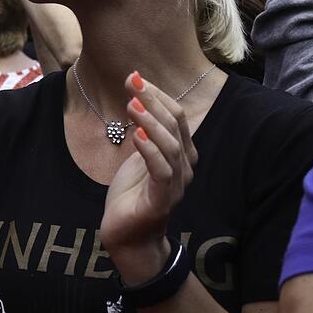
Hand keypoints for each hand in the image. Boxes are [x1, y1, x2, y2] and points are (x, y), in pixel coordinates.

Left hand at [100, 71, 197, 283]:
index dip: (158, 95)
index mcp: (181, 154)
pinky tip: (137, 136)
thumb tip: (136, 97)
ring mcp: (176, 184)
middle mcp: (185, 167)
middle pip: (175, 126)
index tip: (136, 77)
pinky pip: (161, 171)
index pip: (176, 116)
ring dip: (150, 122)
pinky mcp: (162, 200)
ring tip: (131, 104)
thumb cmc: (132, 194)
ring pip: (170, 145)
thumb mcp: (138, 156)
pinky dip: (150, 151)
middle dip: (153, 100)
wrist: (127, 235)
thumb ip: (143, 132)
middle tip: (132, 81)